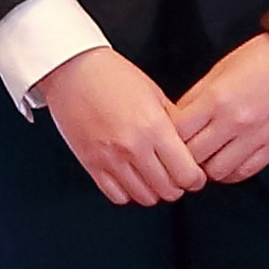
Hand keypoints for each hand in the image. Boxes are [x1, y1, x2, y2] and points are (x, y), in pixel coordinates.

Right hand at [32, 46, 207, 206]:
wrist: (73, 71)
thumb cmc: (112, 76)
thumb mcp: (154, 94)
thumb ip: (174, 123)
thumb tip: (189, 147)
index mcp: (154, 127)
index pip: (186, 173)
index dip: (195, 179)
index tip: (195, 175)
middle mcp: (133, 146)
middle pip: (168, 190)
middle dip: (178, 186)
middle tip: (176, 176)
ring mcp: (111, 159)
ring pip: (144, 197)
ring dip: (154, 191)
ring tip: (154, 177)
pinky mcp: (91, 164)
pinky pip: (117, 196)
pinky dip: (129, 192)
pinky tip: (132, 178)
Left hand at [172, 32, 268, 184]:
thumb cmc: (263, 57)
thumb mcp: (222, 68)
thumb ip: (197, 95)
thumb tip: (176, 117)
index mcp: (218, 98)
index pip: (178, 131)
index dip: (167, 135)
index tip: (166, 135)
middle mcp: (235, 122)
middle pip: (193, 156)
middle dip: (182, 155)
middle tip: (180, 152)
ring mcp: (256, 138)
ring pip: (216, 172)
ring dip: (205, 168)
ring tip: (203, 159)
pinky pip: (243, 172)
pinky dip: (229, 173)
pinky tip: (225, 162)